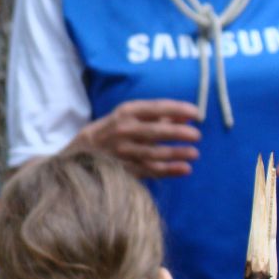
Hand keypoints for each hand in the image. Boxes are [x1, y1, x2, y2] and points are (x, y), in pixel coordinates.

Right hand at [71, 99, 200, 177]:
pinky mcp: (124, 168)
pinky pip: (150, 171)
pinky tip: (185, 169)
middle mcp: (123, 131)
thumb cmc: (113, 130)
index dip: (178, 109)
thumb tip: (189, 115)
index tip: (197, 113)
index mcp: (125, 113)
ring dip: (177, 153)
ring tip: (194, 153)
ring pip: (154, 154)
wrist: (81, 152)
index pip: (156, 108)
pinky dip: (169, 171)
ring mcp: (123, 151)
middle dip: (179, 133)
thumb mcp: (129, 116)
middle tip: (197, 136)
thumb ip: (159, 115)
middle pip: (155, 132)